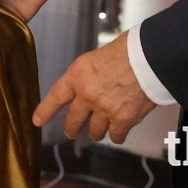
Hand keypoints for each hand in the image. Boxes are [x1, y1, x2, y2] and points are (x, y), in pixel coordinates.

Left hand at [34, 33, 155, 143]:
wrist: (150, 58)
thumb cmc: (126, 51)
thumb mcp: (95, 58)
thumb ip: (86, 77)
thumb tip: (86, 89)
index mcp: (77, 75)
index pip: (56, 97)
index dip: (45, 111)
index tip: (37, 121)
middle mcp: (87, 95)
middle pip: (73, 121)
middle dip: (71, 129)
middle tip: (71, 132)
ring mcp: (104, 109)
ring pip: (94, 131)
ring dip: (97, 131)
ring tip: (99, 128)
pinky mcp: (123, 120)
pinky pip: (116, 136)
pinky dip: (118, 135)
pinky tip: (119, 130)